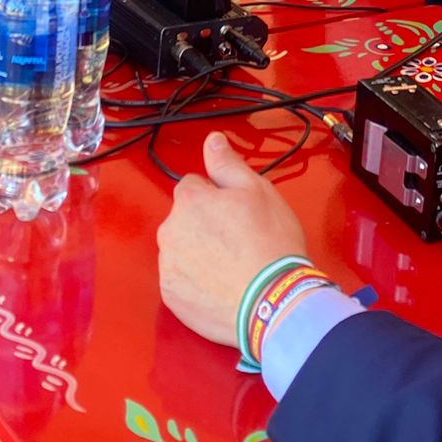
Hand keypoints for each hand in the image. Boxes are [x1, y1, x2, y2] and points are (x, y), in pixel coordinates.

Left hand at [158, 132, 309, 347]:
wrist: (273, 301)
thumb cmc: (269, 244)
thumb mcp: (257, 190)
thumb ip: (227, 163)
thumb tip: (212, 140)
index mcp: (189, 200)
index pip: (193, 185)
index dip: (217, 196)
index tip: (236, 211)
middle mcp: (170, 231)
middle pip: (184, 218)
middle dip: (204, 224)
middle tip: (238, 239)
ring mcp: (168, 266)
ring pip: (181, 249)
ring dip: (198, 252)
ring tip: (232, 266)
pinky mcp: (171, 296)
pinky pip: (180, 280)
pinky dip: (195, 281)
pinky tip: (221, 286)